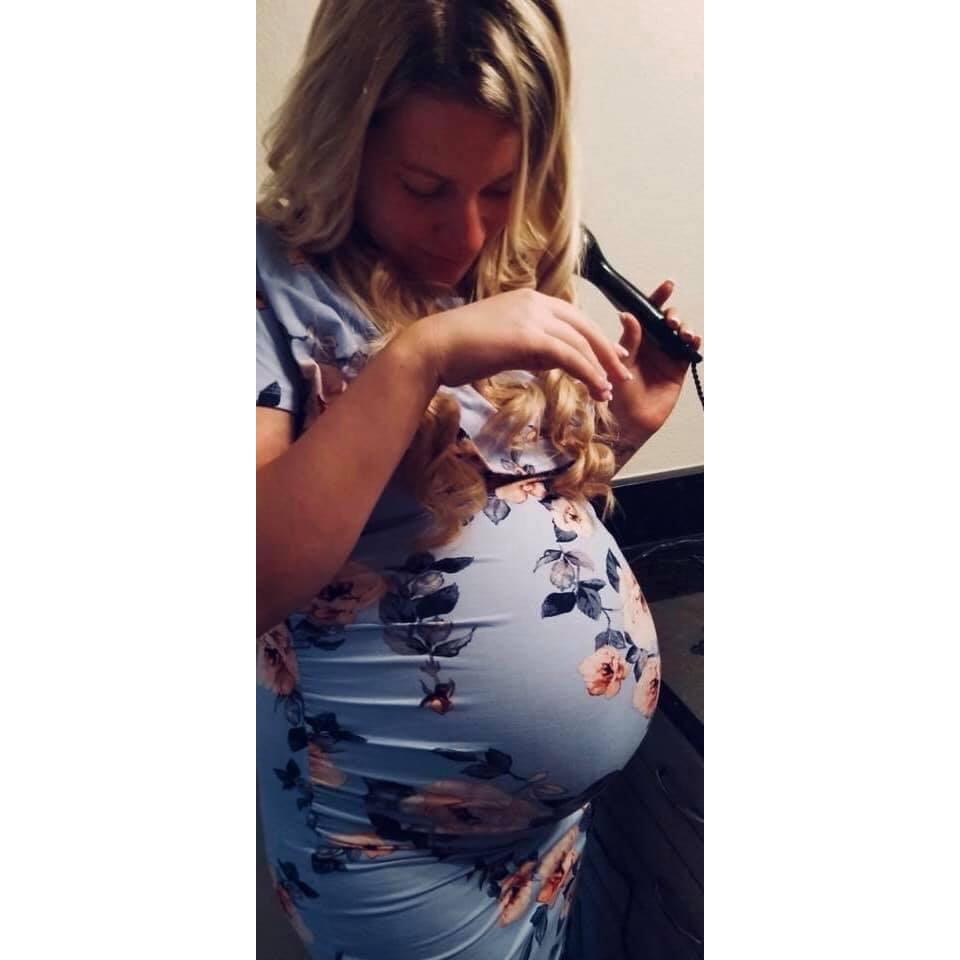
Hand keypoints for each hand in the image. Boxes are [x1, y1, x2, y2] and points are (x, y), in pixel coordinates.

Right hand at [412, 288, 633, 402]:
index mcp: (528, 299)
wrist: (434, 347)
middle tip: (621, 373)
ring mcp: (532, 317)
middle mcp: (534, 302)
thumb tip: (547, 359)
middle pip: (584, 326)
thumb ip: (527, 345)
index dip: (595, 337)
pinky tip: (596, 388)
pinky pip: (570, 356)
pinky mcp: (529, 338)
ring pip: (580, 342)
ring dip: (599, 368)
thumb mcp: (502, 342)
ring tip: (608, 391)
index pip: (573, 316)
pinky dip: (588, 373)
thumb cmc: (459, 349)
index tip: (609, 355)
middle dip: (606, 352)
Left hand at [609, 280, 701, 445]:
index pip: (646, 312)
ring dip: (684, 327)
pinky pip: (690, 350)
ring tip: (681, 332)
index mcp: (634, 337)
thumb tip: (628, 314)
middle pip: (667, 319)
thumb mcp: (618, 363)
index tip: (667, 287)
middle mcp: (651, 343)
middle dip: (672, 314)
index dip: (657, 298)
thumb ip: (627, 340)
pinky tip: (692, 340)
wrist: (627, 421)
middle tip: (670, 321)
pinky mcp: (678, 368)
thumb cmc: (616, 394)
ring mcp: (666, 354)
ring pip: (680, 332)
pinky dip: (694, 342)